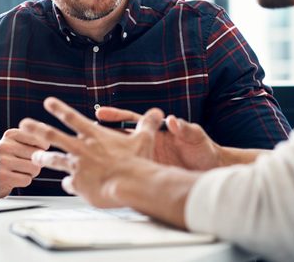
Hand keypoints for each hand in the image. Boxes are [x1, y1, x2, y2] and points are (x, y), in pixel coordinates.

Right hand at [0, 128, 48, 196]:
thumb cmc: (7, 159)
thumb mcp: (15, 143)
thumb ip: (31, 136)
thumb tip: (45, 131)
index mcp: (10, 134)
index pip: (38, 139)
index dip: (42, 148)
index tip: (35, 151)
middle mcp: (4, 145)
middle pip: (37, 155)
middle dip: (36, 162)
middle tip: (24, 163)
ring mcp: (2, 161)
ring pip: (34, 168)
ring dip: (31, 173)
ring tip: (19, 171)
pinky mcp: (3, 177)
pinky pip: (27, 180)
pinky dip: (24, 181)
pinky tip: (15, 178)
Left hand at [19, 97, 164, 206]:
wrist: (131, 183)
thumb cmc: (137, 162)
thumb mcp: (144, 138)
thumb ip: (147, 124)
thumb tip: (158, 112)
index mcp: (94, 135)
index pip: (72, 118)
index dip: (59, 108)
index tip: (48, 102)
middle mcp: (82, 148)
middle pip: (52, 136)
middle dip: (36, 129)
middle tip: (23, 124)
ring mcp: (77, 167)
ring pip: (54, 160)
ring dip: (43, 159)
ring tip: (34, 158)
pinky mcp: (78, 184)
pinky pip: (69, 184)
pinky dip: (68, 185)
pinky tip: (68, 187)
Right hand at [96, 106, 220, 170]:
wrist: (212, 170)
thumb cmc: (204, 150)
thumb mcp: (195, 137)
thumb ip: (185, 128)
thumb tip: (173, 121)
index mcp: (156, 131)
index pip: (131, 120)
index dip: (115, 116)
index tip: (100, 113)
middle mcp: (147, 144)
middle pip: (119, 138)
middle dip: (100, 136)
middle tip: (82, 134)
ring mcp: (147, 159)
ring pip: (121, 157)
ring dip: (104, 157)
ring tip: (84, 159)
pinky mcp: (150, 174)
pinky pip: (131, 175)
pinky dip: (117, 177)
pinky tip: (103, 180)